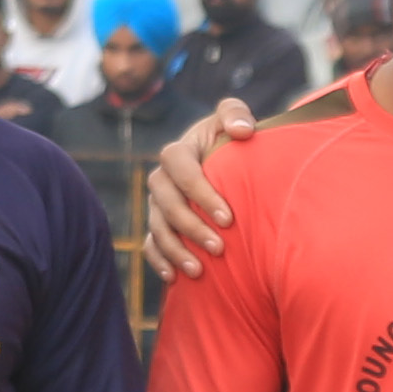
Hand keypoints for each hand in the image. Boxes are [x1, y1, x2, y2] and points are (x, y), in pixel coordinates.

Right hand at [140, 98, 262, 279]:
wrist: (226, 166)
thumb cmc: (231, 142)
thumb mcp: (232, 120)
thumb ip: (235, 113)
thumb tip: (242, 131)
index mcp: (178, 151)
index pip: (179, 166)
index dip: (199, 191)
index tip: (228, 217)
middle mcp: (162, 178)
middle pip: (165, 202)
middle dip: (190, 226)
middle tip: (219, 248)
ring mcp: (157, 204)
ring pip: (157, 227)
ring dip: (175, 250)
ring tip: (199, 271)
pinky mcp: (159, 225)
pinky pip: (150, 245)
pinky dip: (159, 261)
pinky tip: (174, 278)